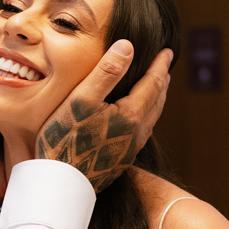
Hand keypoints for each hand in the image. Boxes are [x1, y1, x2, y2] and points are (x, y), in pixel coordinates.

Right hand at [37, 44, 171, 192]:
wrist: (61, 183)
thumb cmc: (66, 138)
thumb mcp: (82, 98)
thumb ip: (106, 72)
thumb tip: (128, 46)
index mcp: (132, 115)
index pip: (153, 83)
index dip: (160, 66)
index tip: (167, 51)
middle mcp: (137, 133)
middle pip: (156, 101)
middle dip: (161, 81)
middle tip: (164, 67)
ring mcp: (130, 149)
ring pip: (150, 118)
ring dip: (155, 99)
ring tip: (155, 88)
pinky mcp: (120, 160)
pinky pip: (141, 131)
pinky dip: (145, 115)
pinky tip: (135, 118)